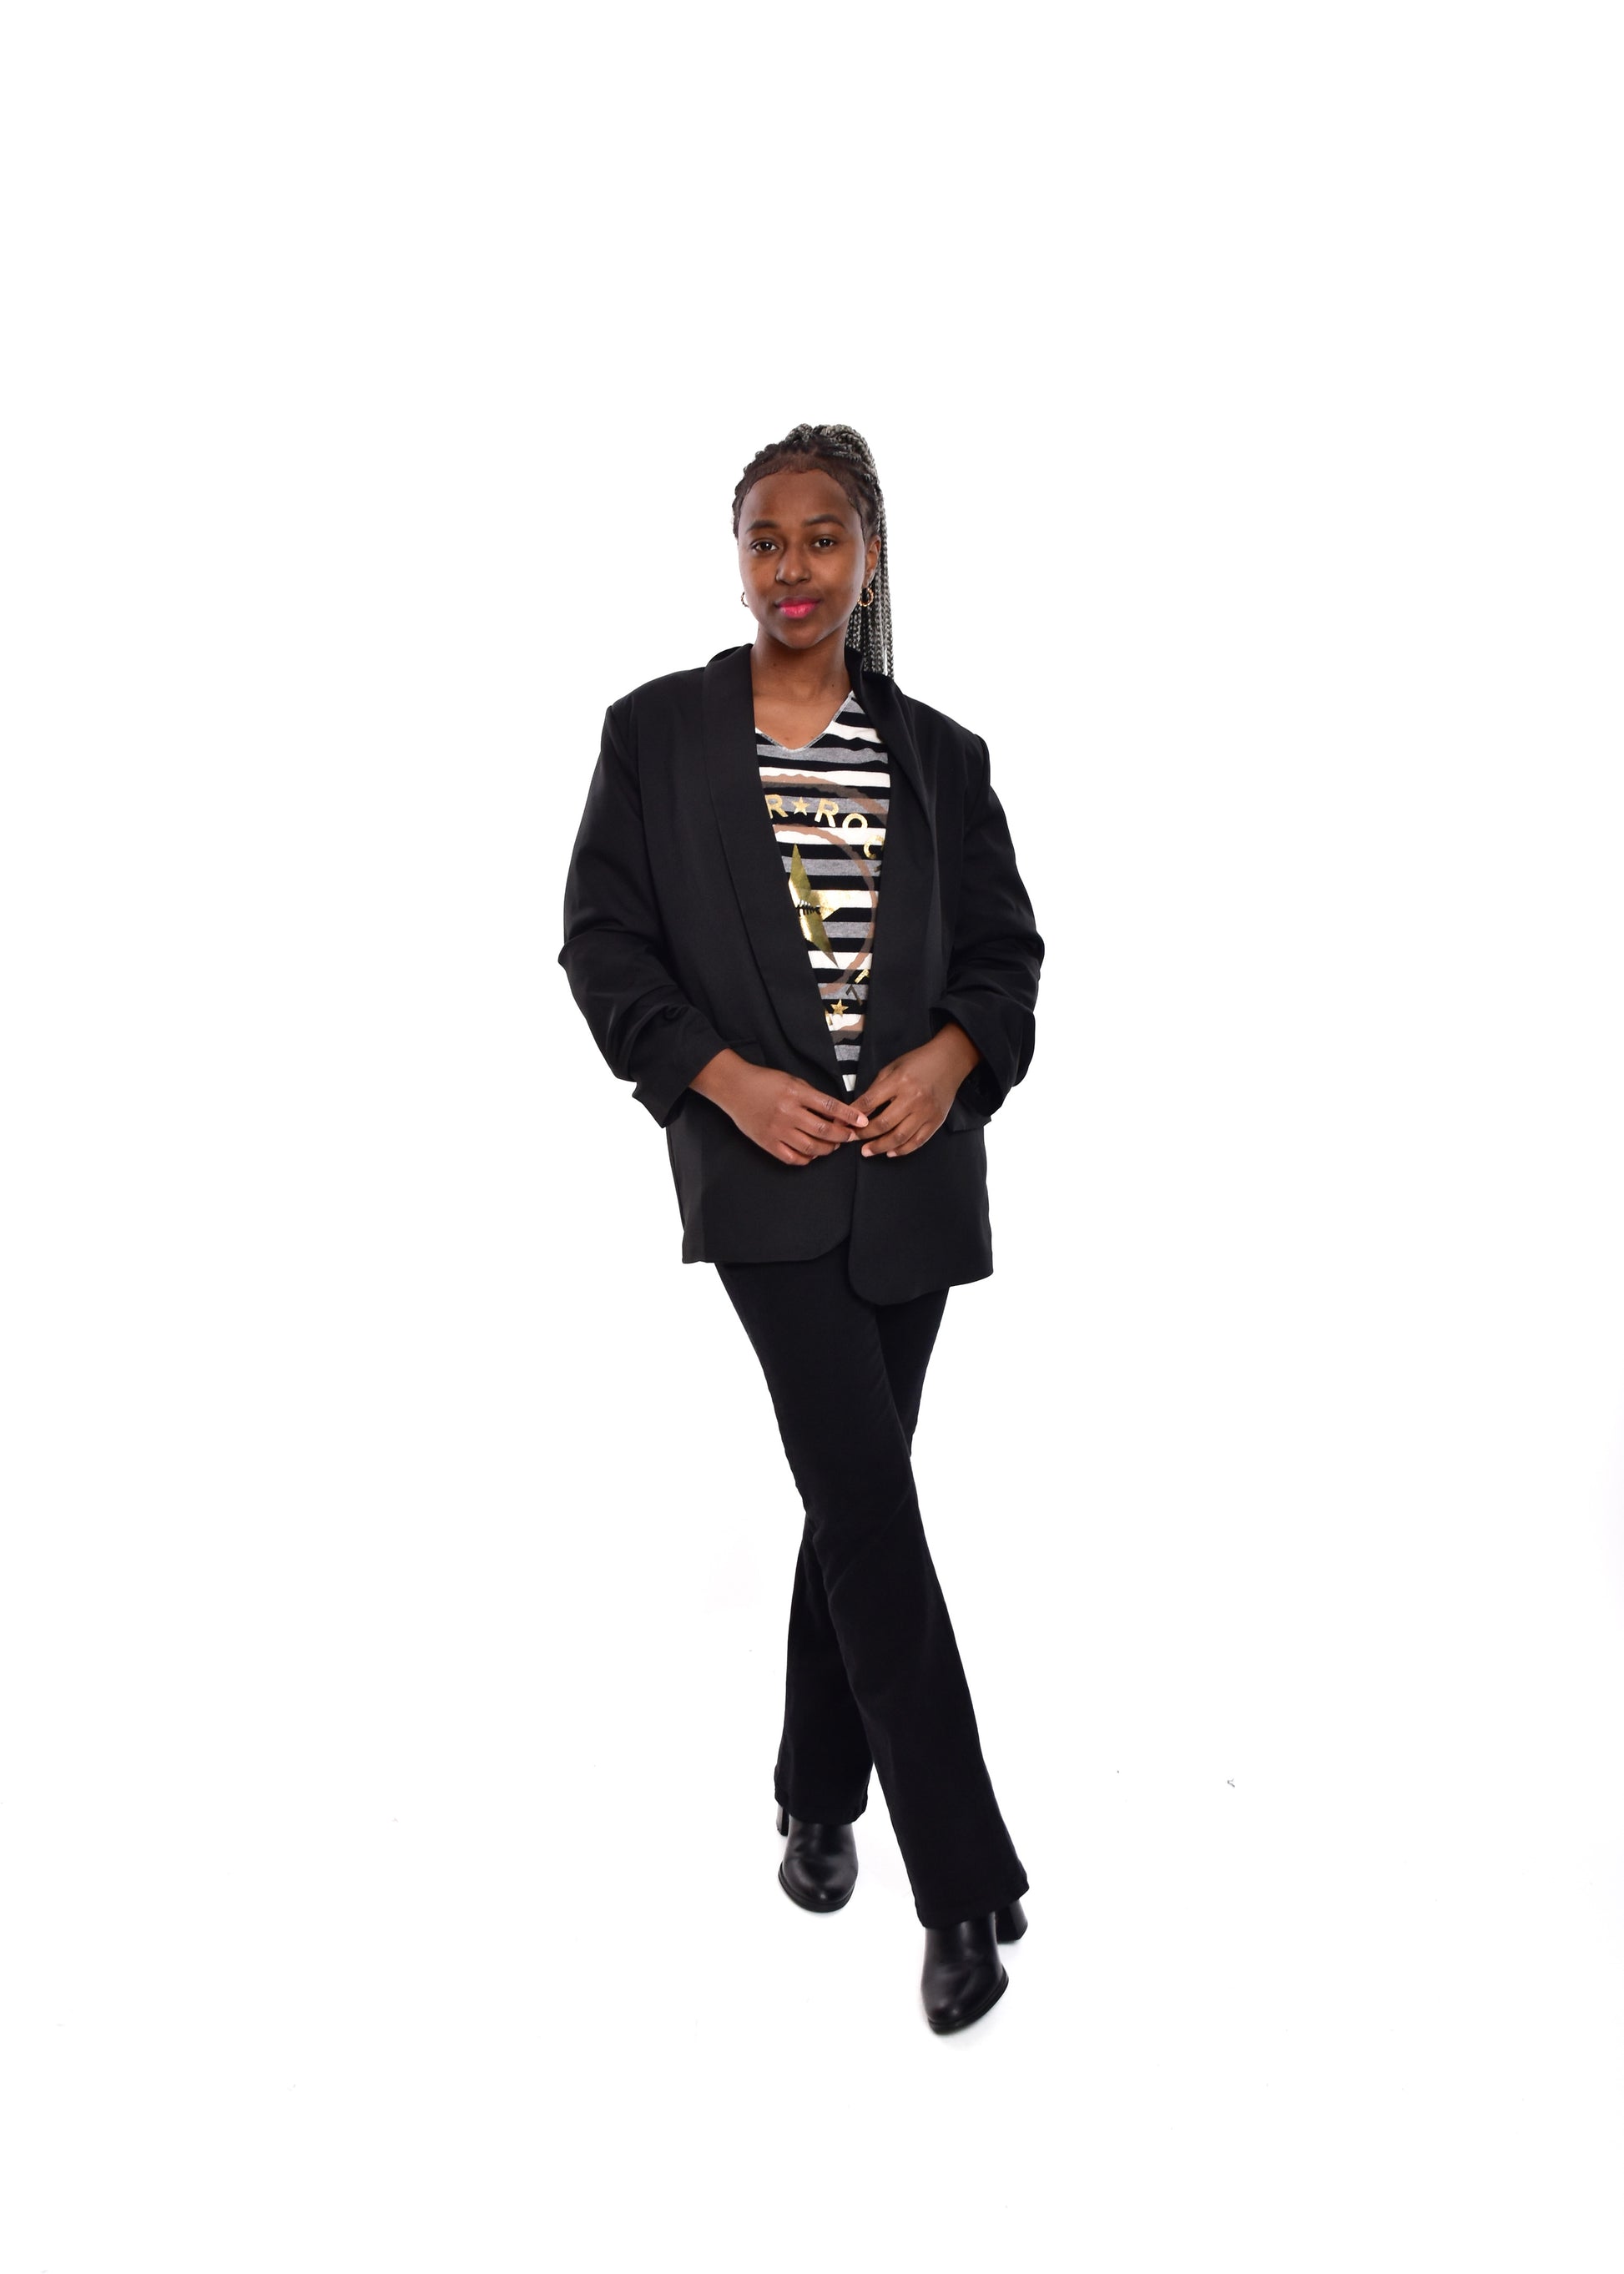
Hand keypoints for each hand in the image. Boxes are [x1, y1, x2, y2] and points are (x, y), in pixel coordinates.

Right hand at [690, 1049, 868, 1165]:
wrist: (734, 1088)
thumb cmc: (764, 1081)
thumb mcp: (792, 1080)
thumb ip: (813, 1096)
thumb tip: (836, 1112)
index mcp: (795, 1093)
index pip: (830, 1106)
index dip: (849, 1116)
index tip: (862, 1122)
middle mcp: (788, 1113)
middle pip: (824, 1131)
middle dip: (843, 1136)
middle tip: (850, 1137)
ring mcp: (777, 1130)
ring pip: (811, 1148)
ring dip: (827, 1149)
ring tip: (833, 1145)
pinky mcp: (767, 1143)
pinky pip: (792, 1158)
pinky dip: (807, 1159)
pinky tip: (813, 1154)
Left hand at [849, 1023, 980, 1157]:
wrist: (949, 1061)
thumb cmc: (918, 1062)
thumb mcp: (893, 1067)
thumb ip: (876, 1087)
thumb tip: (858, 1109)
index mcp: (899, 1081)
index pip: (870, 1102)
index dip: (854, 1115)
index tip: (843, 1122)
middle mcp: (913, 1098)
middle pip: (884, 1124)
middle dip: (864, 1134)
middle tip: (852, 1139)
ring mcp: (926, 1112)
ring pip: (900, 1137)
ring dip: (880, 1147)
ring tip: (867, 1152)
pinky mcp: (936, 1120)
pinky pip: (918, 1141)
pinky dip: (902, 1150)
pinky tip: (890, 1152)